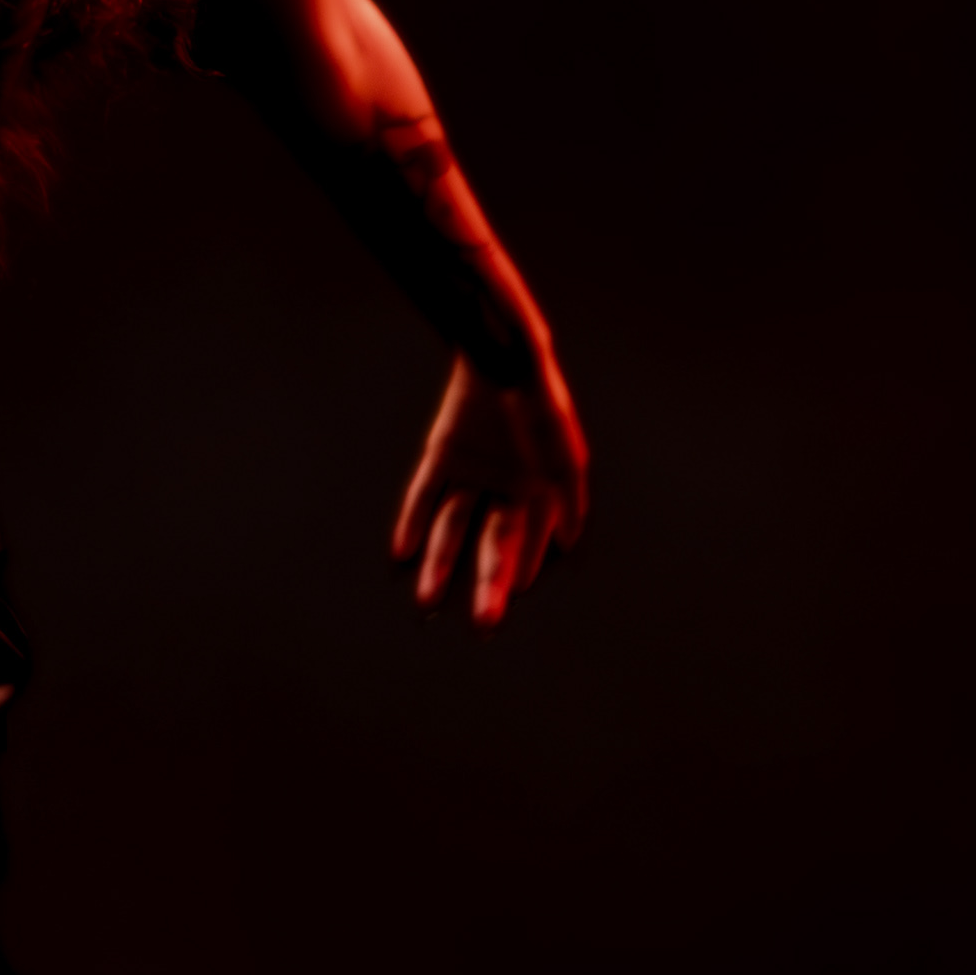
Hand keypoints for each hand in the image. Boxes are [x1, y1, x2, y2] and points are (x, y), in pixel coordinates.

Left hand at [390, 349, 587, 626]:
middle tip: (483, 623)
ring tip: (427, 599)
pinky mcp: (441, 455)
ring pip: (452, 527)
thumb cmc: (540, 400)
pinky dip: (412, 521)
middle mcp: (503, 487)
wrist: (500, 351)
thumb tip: (572, 542)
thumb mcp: (566, 451)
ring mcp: (471, 472)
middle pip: (491, 544)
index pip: (529, 542)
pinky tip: (403, 550)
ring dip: (440, 562)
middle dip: (488, 584)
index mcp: (538, 490)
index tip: (516, 599)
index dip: (523, 569)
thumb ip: (569, 498)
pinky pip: (423, 495)